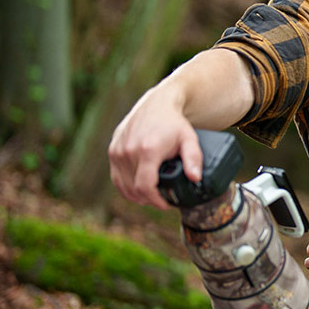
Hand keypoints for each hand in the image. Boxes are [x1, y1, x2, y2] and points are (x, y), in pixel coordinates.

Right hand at [108, 88, 201, 209]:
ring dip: (136, 196)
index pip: (145, 186)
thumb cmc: (174, 123)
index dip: (155, 201)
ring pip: (123, 186)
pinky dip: (126, 187)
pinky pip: (116, 177)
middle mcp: (128, 151)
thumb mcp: (190, 139)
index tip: (166, 204)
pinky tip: (137, 189)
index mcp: (148, 150)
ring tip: (151, 196)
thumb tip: (195, 178)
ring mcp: (118, 151)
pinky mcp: (113, 150)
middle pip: (134, 189)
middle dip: (148, 200)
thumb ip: (194, 158)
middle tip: (162, 200)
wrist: (157, 104)